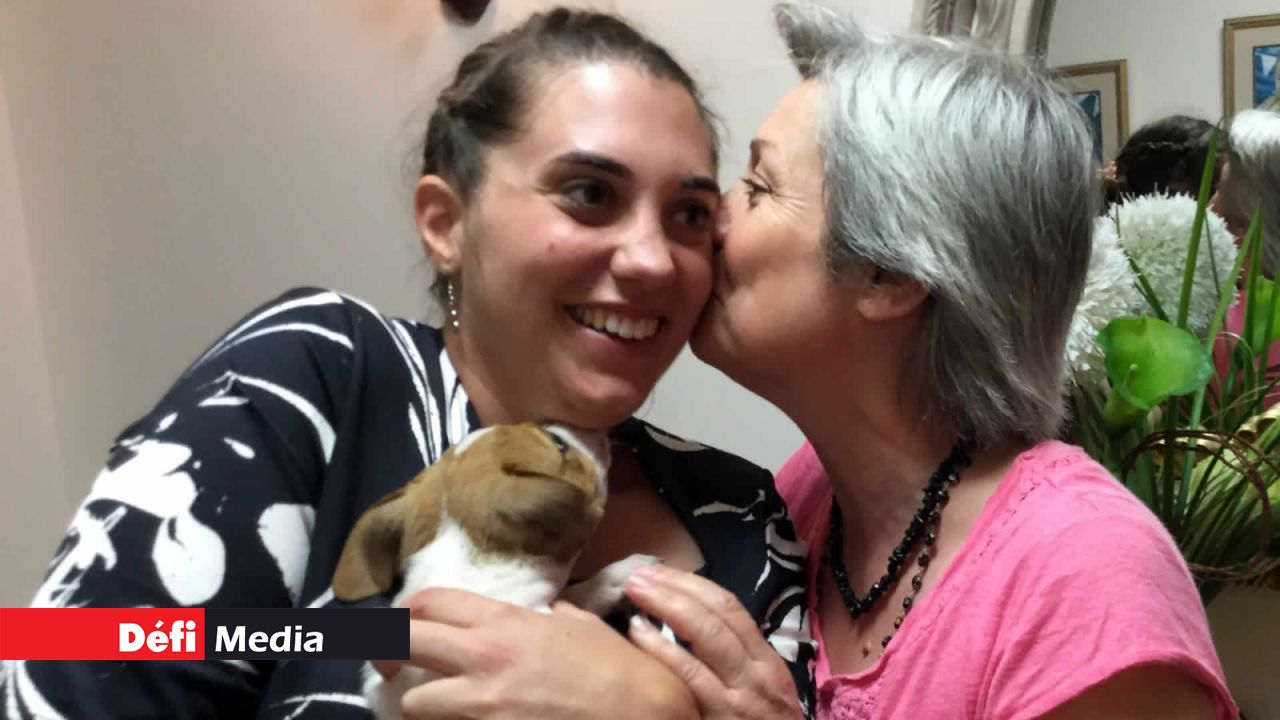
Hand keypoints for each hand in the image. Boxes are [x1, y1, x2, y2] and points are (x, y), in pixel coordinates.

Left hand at [373, 588, 698, 719]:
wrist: (645, 718)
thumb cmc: (621, 672)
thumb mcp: (584, 628)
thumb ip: (553, 617)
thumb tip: (545, 615)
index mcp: (505, 623)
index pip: (429, 601)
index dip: (406, 610)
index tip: (402, 623)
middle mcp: (483, 659)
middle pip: (402, 643)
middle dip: (385, 652)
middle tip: (388, 664)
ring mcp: (482, 707)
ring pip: (412, 703)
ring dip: (420, 704)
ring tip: (434, 705)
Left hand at [625, 565, 804, 719]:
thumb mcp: (759, 695)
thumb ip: (733, 663)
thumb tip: (687, 628)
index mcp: (766, 661)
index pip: (731, 607)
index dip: (693, 584)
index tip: (661, 571)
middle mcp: (757, 672)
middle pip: (716, 613)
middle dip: (676, 587)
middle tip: (638, 572)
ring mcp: (740, 695)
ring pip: (707, 635)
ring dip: (667, 604)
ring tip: (634, 590)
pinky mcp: (721, 717)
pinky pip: (690, 676)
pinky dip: (662, 648)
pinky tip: (637, 632)